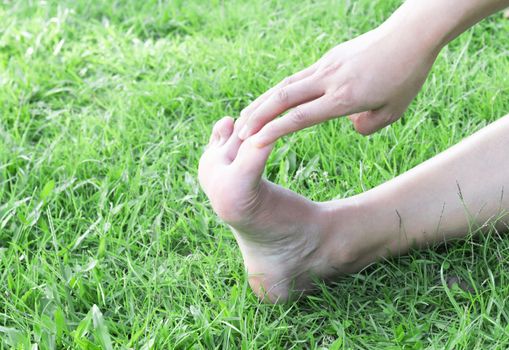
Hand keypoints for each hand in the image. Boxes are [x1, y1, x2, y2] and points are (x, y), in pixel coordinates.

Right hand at [236, 25, 438, 145]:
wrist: (411, 34)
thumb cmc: (406, 75)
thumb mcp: (394, 111)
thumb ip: (369, 126)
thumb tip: (352, 125)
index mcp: (343, 98)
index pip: (299, 117)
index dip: (273, 130)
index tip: (253, 143)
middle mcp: (328, 81)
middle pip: (282, 98)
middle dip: (256, 116)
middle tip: (238, 133)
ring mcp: (325, 66)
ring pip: (285, 85)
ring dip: (263, 102)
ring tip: (247, 117)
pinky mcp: (328, 58)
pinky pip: (298, 77)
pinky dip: (281, 92)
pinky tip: (274, 101)